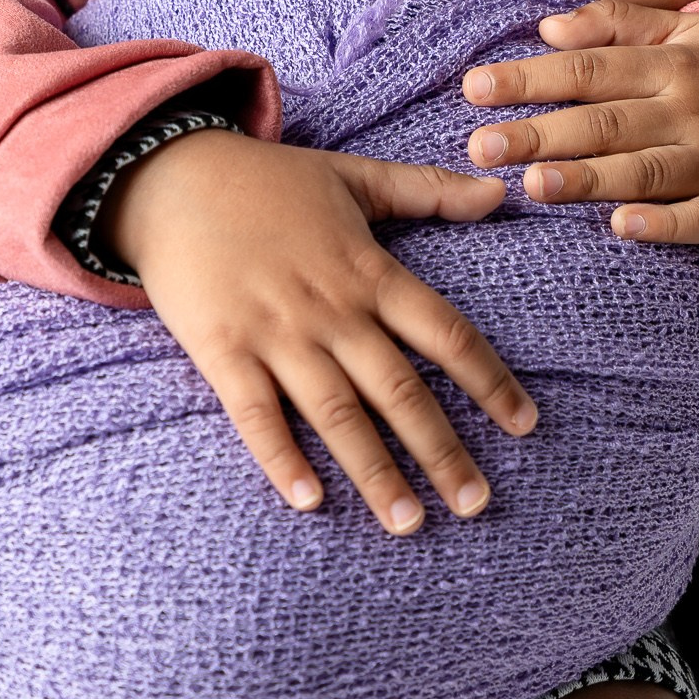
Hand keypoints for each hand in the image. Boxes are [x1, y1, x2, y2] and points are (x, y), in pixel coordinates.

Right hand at [104, 131, 537, 534]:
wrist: (173, 177)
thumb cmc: (268, 180)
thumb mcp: (353, 175)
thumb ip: (425, 189)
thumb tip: (499, 191)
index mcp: (367, 269)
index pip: (444, 331)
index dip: (488, 379)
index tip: (525, 424)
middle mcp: (331, 308)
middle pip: (398, 388)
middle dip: (441, 450)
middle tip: (477, 503)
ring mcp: (276, 332)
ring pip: (336, 412)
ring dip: (375, 471)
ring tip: (409, 523)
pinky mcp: (223, 350)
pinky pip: (256, 414)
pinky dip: (282, 457)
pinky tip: (309, 501)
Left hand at [463, 0, 698, 243]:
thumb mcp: (686, 28)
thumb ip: (615, 25)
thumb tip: (547, 28)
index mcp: (673, 62)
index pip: (588, 70)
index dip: (530, 79)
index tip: (475, 89)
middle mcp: (692, 109)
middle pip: (606, 121)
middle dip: (541, 133)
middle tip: (480, 146)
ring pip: (645, 170)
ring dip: (589, 178)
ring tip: (534, 184)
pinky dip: (664, 224)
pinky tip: (622, 227)